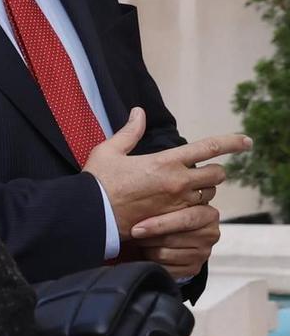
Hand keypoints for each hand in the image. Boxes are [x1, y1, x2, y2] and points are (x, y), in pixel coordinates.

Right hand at [82, 110, 248, 235]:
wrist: (89, 216)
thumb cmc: (96, 183)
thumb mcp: (108, 151)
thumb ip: (129, 132)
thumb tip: (138, 113)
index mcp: (166, 161)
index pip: (210, 147)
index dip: (233, 142)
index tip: (246, 142)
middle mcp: (178, 182)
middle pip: (217, 174)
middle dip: (215, 172)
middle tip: (204, 173)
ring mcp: (177, 204)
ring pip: (208, 196)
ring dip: (203, 192)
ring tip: (189, 191)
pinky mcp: (171, 221)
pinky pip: (195, 214)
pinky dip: (192, 209)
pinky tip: (182, 208)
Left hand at [125, 200, 219, 279]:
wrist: (164, 239)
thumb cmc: (163, 218)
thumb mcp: (167, 204)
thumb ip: (167, 197)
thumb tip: (155, 187)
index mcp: (208, 214)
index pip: (186, 219)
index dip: (159, 225)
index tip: (136, 228)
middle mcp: (210, 234)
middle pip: (170, 238)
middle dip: (147, 237)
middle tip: (135, 234)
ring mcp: (203, 253)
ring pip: (164, 254)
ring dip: (147, 249)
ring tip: (143, 242)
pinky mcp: (193, 269)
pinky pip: (165, 269)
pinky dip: (152, 263)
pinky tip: (149, 254)